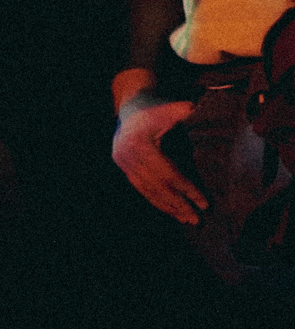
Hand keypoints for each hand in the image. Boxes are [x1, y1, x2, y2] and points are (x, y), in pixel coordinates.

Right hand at [113, 90, 203, 223]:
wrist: (131, 107)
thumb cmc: (156, 109)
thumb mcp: (169, 108)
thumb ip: (182, 111)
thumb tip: (197, 110)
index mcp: (141, 145)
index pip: (169, 174)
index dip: (188, 190)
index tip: (205, 204)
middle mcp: (129, 156)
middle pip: (158, 187)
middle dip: (179, 205)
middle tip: (197, 220)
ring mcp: (123, 163)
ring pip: (148, 190)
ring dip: (168, 207)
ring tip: (186, 220)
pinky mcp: (122, 167)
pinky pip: (140, 188)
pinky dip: (155, 200)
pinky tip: (169, 210)